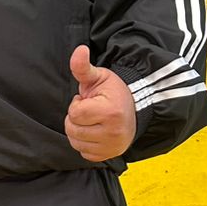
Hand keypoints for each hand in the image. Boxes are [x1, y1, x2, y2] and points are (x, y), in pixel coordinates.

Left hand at [64, 46, 135, 161]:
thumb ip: (83, 67)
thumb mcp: (99, 76)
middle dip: (76, 117)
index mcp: (110, 112)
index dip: (77, 104)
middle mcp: (112, 132)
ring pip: (75, 142)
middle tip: (89, 110)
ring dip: (78, 130)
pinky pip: (83, 153)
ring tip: (91, 120)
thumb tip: (79, 50)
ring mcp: (112, 146)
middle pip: (72, 129)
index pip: (75, 113)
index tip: (88, 100)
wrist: (134, 109)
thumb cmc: (113, 92)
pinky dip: (84, 143)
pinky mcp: (109, 155)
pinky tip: (94, 132)